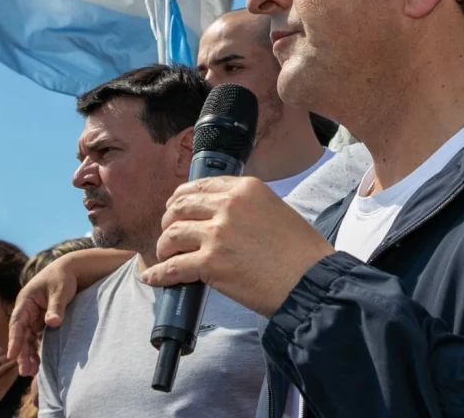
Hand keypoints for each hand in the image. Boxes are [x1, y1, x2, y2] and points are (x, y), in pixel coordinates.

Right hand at [7, 257, 76, 375]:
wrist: (71, 270)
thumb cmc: (63, 277)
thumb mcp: (60, 290)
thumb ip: (56, 306)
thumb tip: (52, 323)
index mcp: (25, 301)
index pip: (17, 322)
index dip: (14, 339)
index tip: (12, 355)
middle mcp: (27, 311)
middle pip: (21, 335)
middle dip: (22, 353)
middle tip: (25, 371)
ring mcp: (34, 317)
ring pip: (28, 339)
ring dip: (29, 354)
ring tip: (31, 372)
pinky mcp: (42, 321)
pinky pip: (37, 338)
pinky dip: (38, 349)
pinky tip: (40, 363)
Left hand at [142, 176, 334, 316]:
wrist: (309, 279)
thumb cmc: (300, 250)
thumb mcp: (275, 209)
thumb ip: (247, 206)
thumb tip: (221, 216)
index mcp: (246, 188)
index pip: (201, 185)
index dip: (181, 197)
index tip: (176, 206)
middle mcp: (229, 205)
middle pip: (180, 206)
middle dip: (169, 220)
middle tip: (168, 233)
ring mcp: (218, 233)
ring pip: (172, 234)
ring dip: (164, 247)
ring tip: (165, 256)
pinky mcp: (211, 263)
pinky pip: (173, 267)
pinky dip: (159, 274)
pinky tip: (154, 277)